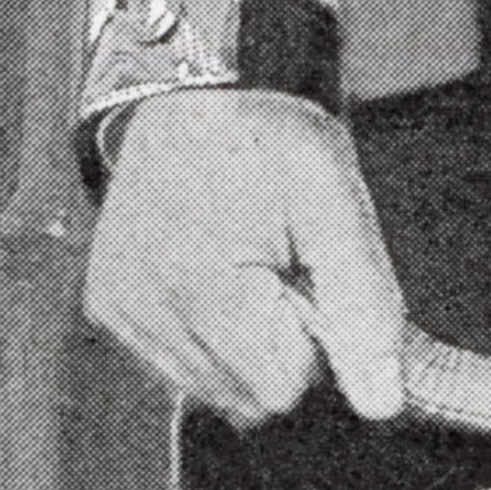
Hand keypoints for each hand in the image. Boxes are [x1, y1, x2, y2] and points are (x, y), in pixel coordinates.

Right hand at [82, 89, 407, 425]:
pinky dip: (206, 335)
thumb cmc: (267, 136)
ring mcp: (121, 311)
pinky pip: (177, 365)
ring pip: (214, 389)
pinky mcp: (109, 307)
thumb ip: (363, 303)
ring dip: (244, 345)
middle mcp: (146, 310)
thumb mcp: (335, 200)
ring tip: (245, 266)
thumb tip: (381, 402)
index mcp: (201, 287)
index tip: (305, 274)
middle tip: (279, 267)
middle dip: (279, 347)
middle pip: (249, 397)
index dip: (312, 336)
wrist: (193, 87)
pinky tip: (212, 275)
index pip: (285, 385)